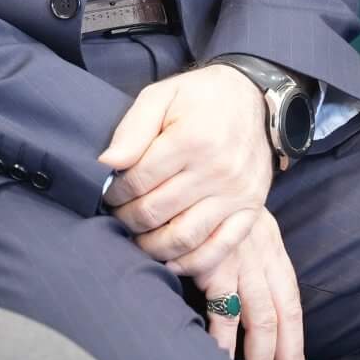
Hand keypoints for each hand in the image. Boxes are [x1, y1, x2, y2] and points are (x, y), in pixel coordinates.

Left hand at [100, 64, 273, 279]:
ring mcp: (237, 194)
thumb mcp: (160, 96)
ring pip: (184, 237)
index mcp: (192, 140)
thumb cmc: (198, 98)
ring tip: (137, 238)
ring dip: (152, 246)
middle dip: (127, 219)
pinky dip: (192, 262)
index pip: (139, 181)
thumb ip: (133, 129)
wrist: (252, 98)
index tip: (109, 193)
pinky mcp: (251, 209)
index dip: (116, 192)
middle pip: (157, 211)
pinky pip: (220, 248)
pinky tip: (170, 261)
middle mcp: (217, 170)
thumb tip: (107, 162)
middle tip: (118, 216)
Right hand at [199, 210, 304, 359]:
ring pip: (257, 318)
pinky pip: (221, 308)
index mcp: (272, 249)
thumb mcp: (240, 224)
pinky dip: (221, 338)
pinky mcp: (212, 259)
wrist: (197, 164)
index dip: (295, 344)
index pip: (291, 303)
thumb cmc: (211, 199)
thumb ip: (246, 258)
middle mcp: (262, 256)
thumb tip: (246, 301)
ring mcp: (238, 258)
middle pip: (279, 318)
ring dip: (254, 359)